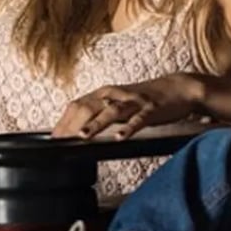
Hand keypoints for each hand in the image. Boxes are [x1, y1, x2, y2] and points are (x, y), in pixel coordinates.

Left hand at [52, 74, 200, 139]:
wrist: (177, 88)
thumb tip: (77, 130)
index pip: (77, 106)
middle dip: (73, 125)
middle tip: (62, 142)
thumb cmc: (144, 100)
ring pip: (111, 111)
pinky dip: (128, 128)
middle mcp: (116, 95)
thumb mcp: (118, 104)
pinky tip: (120, 138)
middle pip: (89, 107)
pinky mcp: (151, 109)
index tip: (52, 139)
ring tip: (83, 136)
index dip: (63, 121)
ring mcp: (134, 101)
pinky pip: (138, 119)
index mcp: (105, 94)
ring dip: (96, 124)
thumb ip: (100, 114)